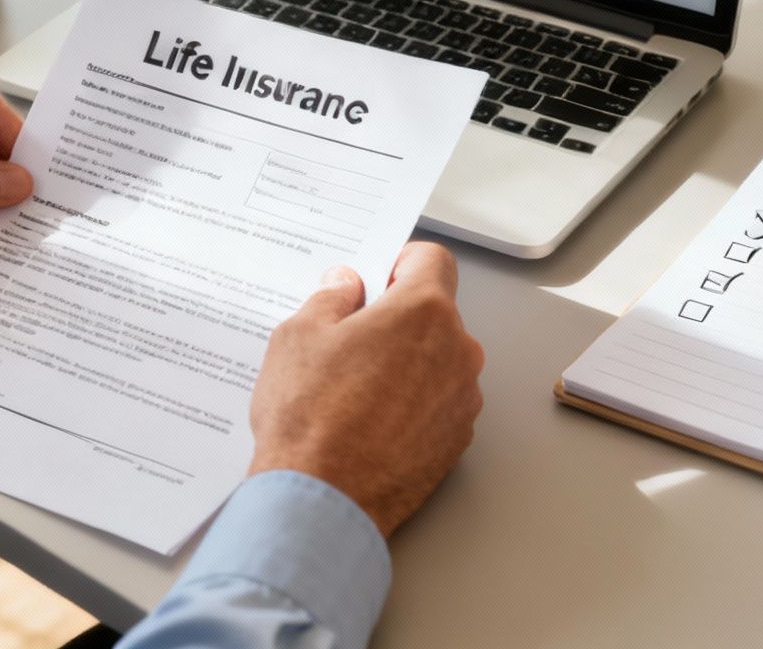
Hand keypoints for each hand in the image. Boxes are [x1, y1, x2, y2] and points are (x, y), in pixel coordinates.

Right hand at [246, 242, 483, 538]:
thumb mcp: (299, 336)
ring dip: (406, 364)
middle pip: (434, 314)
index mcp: (423, 312)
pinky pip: (438, 403)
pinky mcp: (457, 442)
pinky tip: (370, 422)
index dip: (400, 263)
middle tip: (349, 340)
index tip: (377, 280)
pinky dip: (412, 404)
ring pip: (437, 361)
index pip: (432, 261)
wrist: (323, 501)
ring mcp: (462, 400)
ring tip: (354, 390)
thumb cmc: (310, 416)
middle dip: (397, 319)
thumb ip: (331, 298)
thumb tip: (346, 286)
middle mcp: (457, 352)